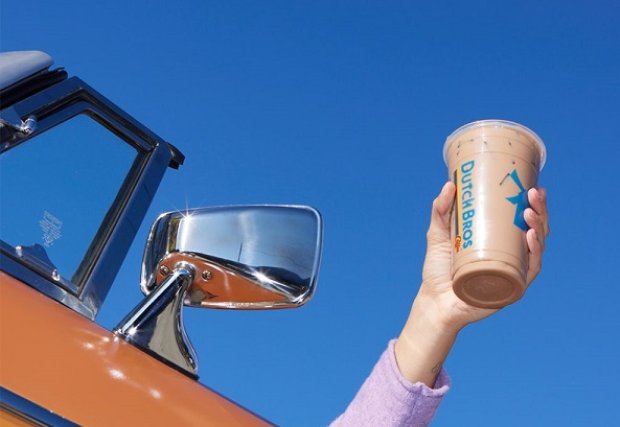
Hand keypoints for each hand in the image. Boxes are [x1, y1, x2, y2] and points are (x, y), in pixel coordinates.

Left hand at [416, 182, 548, 331]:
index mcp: (500, 244)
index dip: (533, 205)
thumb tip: (449, 184)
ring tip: (529, 212)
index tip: (534, 186)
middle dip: (539, 211)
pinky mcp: (511, 287)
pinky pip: (530, 270)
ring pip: (536, 248)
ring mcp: (513, 272)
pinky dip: (534, 253)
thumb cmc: (438, 270)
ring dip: (539, 227)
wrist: (433, 301)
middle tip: (533, 193)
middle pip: (535, 231)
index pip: (523, 221)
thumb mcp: (438, 235)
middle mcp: (511, 257)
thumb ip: (441, 210)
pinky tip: (532, 237)